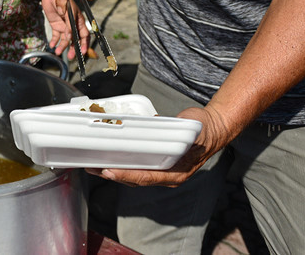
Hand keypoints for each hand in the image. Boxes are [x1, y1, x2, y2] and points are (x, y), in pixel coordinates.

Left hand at [42, 0, 89, 57]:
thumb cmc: (63, 0)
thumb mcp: (69, 12)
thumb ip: (70, 25)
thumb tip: (69, 38)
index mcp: (79, 21)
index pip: (84, 35)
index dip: (84, 44)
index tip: (83, 52)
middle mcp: (72, 26)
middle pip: (75, 40)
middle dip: (73, 49)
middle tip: (70, 56)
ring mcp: (64, 27)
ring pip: (65, 40)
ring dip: (62, 46)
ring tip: (57, 52)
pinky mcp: (56, 26)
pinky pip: (56, 36)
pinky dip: (54, 41)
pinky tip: (52, 45)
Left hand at [85, 105, 231, 186]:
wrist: (212, 129)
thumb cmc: (203, 130)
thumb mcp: (194, 130)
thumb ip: (181, 131)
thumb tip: (160, 124)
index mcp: (176, 173)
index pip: (146, 177)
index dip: (126, 175)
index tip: (109, 171)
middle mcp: (166, 174)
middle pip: (134, 179)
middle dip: (112, 174)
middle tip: (92, 168)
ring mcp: (160, 169)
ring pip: (132, 174)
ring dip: (112, 170)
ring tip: (93, 165)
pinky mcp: (154, 161)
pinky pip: (135, 166)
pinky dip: (120, 162)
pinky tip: (107, 156)